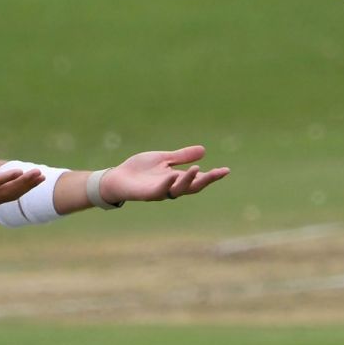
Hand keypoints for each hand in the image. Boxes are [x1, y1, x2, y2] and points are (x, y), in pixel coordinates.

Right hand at [0, 157, 43, 210]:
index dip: (5, 178)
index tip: (19, 171)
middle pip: (7, 191)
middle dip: (24, 182)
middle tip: (38, 172)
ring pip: (12, 196)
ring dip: (27, 187)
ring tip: (41, 177)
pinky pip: (11, 197)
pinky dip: (23, 190)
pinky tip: (33, 182)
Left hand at [99, 145, 228, 203]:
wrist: (117, 178)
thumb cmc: (140, 170)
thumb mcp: (164, 159)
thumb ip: (182, 156)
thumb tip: (204, 150)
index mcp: (176, 179)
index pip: (198, 179)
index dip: (212, 176)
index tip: (225, 170)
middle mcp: (170, 188)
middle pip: (192, 187)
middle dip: (206, 180)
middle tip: (219, 173)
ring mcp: (159, 192)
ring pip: (178, 190)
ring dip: (188, 180)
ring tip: (198, 170)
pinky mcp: (146, 194)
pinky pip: (159, 190)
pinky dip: (166, 183)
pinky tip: (172, 175)